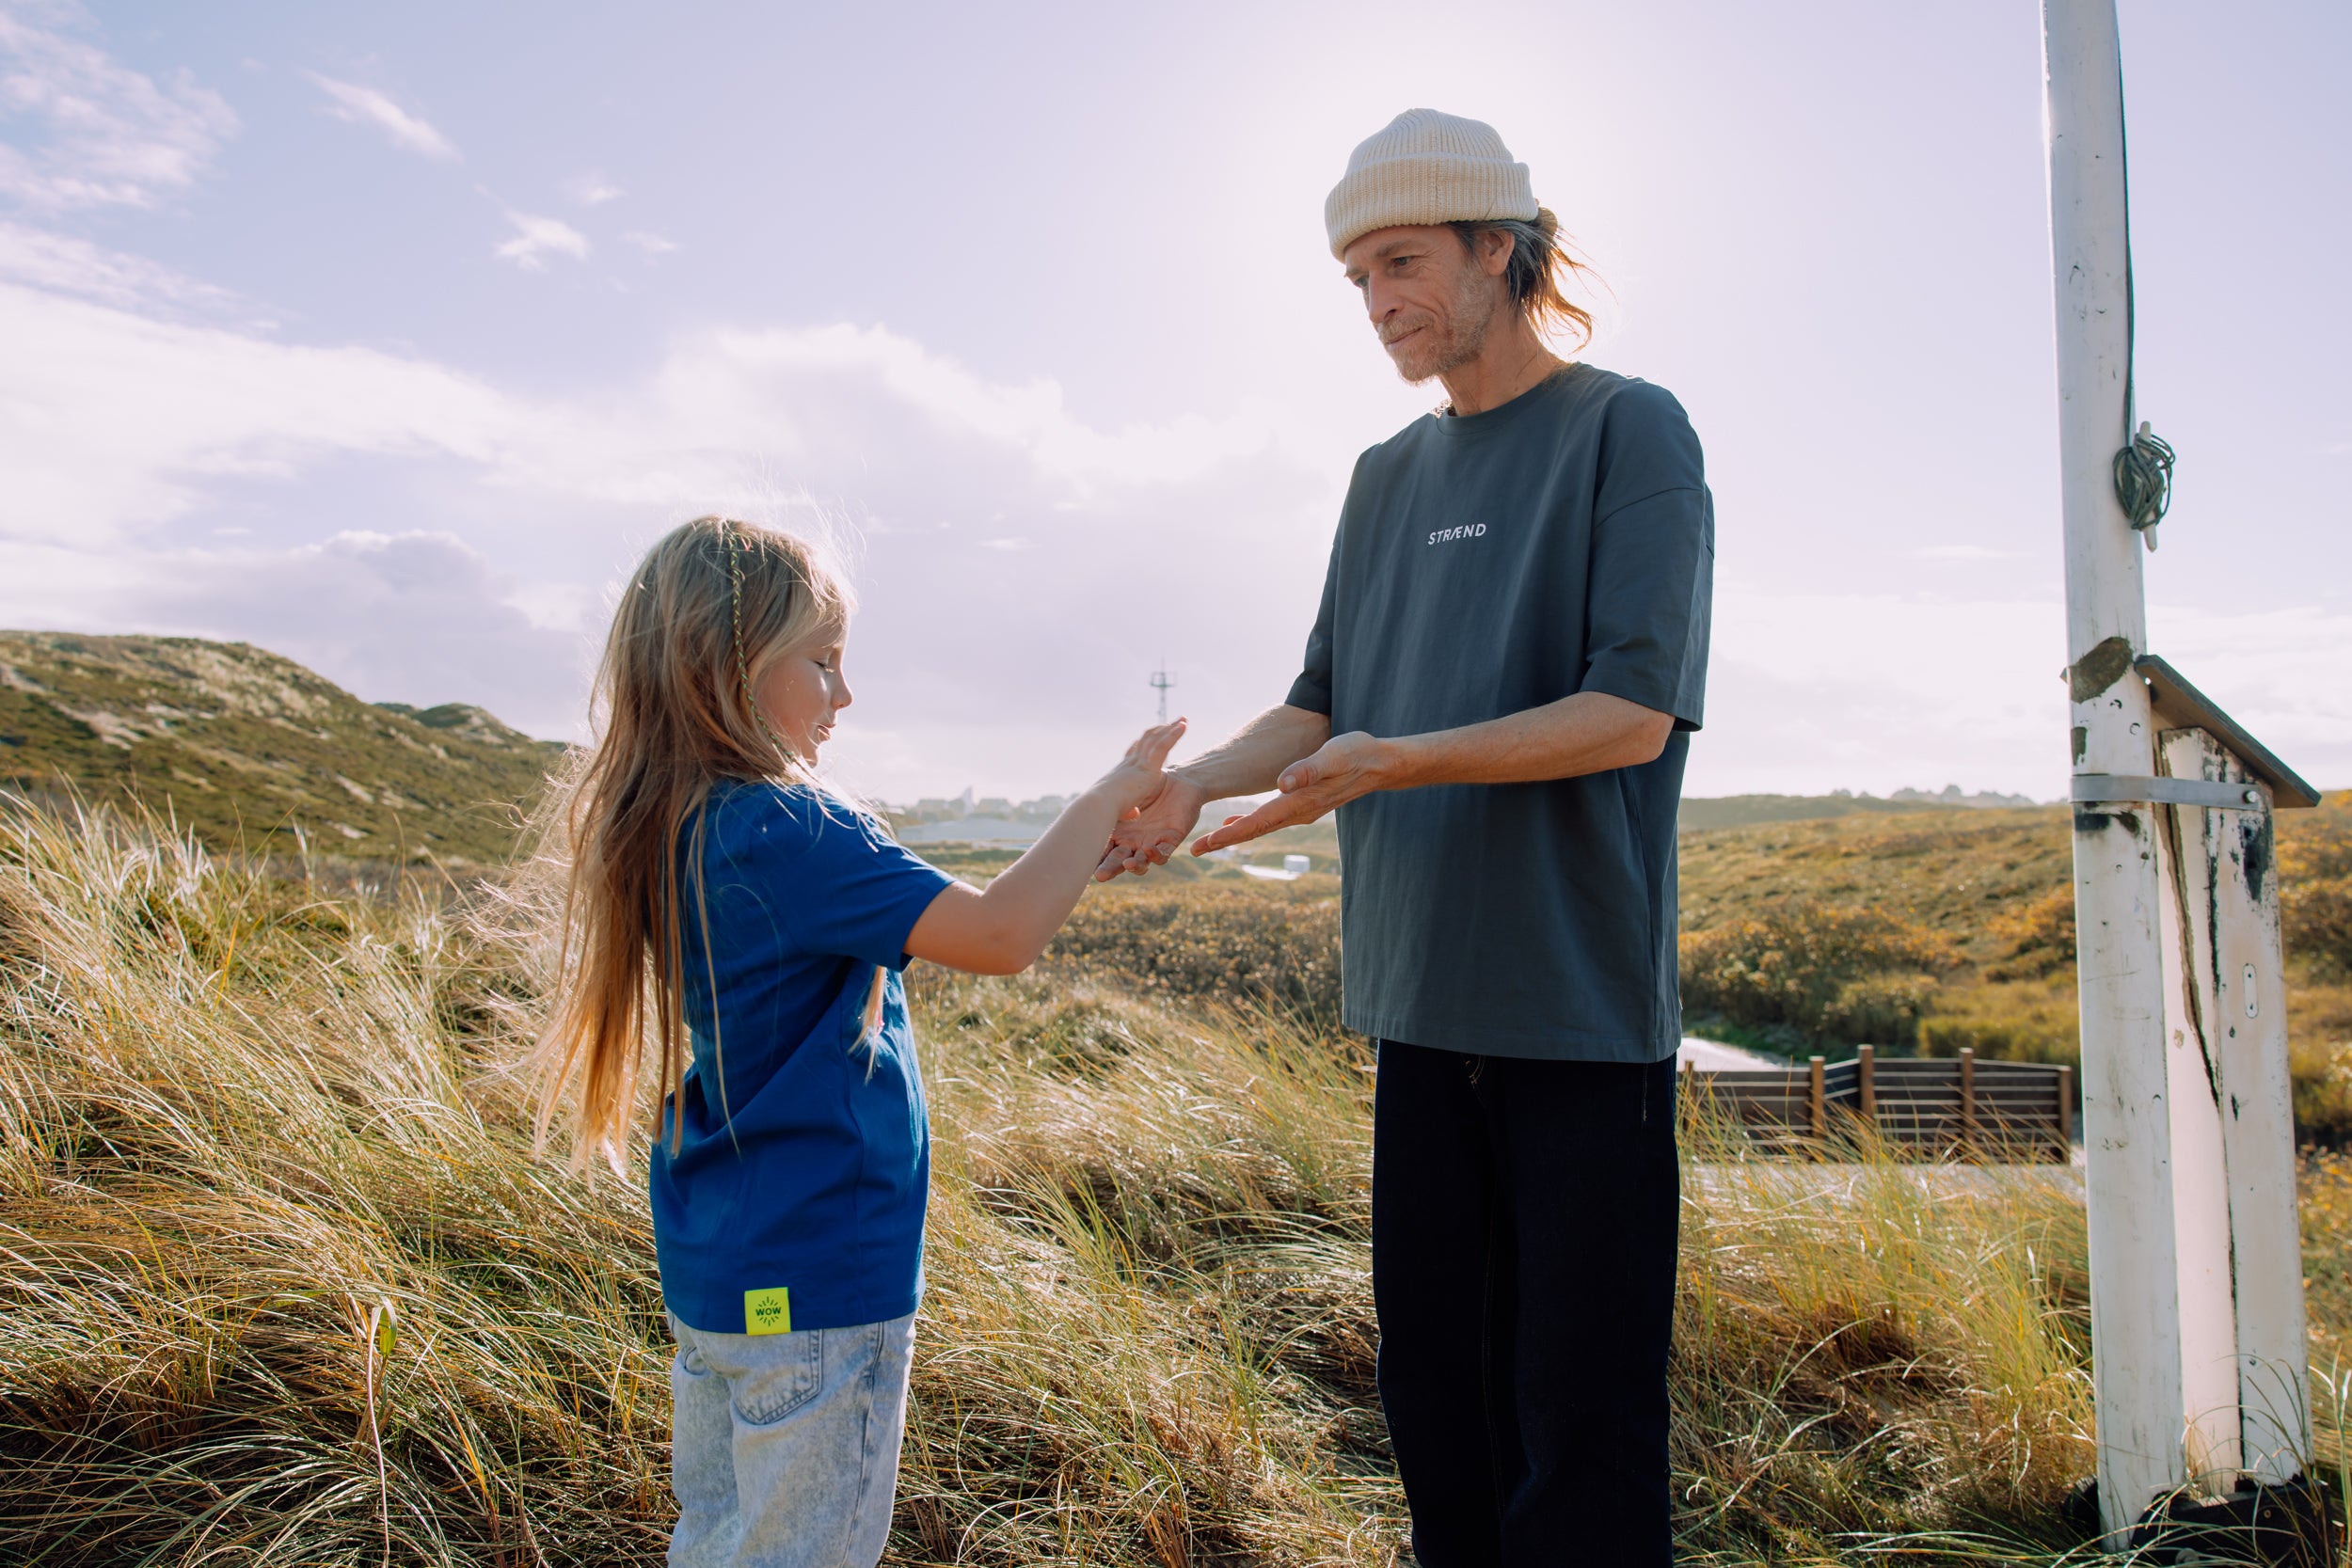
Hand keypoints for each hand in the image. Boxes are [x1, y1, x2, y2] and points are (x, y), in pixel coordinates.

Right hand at [1090, 719, 1187, 819]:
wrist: (1101, 805)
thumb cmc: (1106, 811)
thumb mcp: (1119, 810)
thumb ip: (1128, 810)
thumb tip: (1134, 814)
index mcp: (1123, 771)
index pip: (1134, 752)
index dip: (1142, 742)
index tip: (1149, 735)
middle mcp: (1131, 763)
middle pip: (1147, 740)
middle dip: (1160, 730)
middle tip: (1171, 722)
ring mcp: (1140, 763)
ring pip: (1157, 739)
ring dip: (1171, 728)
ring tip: (1183, 719)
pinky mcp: (1149, 767)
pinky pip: (1163, 745)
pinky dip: (1174, 734)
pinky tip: (1183, 726)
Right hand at [1094, 768, 1207, 880]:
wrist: (1177, 780)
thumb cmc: (1147, 783)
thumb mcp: (1126, 792)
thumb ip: (1113, 800)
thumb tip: (1096, 803)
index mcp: (1118, 832)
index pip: (1104, 849)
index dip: (1095, 857)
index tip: (1084, 862)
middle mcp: (1132, 842)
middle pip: (1118, 861)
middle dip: (1109, 869)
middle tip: (1101, 876)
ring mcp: (1150, 843)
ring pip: (1140, 862)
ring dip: (1134, 866)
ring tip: (1128, 864)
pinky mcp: (1170, 841)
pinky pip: (1163, 853)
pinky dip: (1156, 855)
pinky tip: (1148, 850)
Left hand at [1190, 730, 1395, 853]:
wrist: (1379, 763)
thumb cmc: (1356, 754)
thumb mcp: (1333, 755)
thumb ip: (1309, 769)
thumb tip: (1283, 783)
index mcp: (1299, 802)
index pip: (1258, 822)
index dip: (1229, 833)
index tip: (1205, 842)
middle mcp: (1298, 812)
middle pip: (1254, 830)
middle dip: (1223, 840)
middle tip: (1194, 850)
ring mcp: (1301, 811)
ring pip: (1260, 827)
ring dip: (1233, 834)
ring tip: (1208, 841)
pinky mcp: (1303, 804)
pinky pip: (1270, 819)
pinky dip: (1249, 822)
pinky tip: (1235, 821)